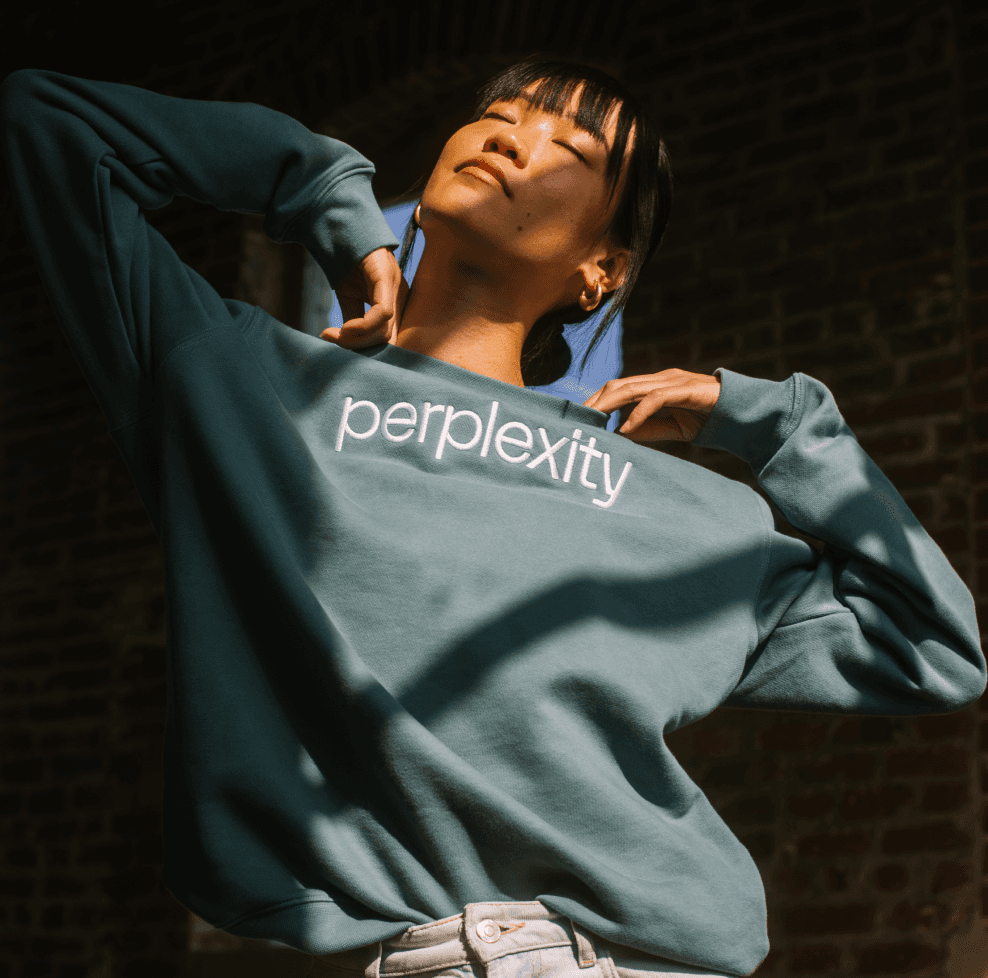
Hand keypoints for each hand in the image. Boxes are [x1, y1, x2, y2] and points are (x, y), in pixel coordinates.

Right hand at [320, 246, 409, 348]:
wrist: (340, 230)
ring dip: (355, 339)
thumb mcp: (349, 298)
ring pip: (384, 330)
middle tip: (333, 341)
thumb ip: (354, 320)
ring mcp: (396, 287)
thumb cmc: (346, 263)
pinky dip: (362, 326)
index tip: (339, 346)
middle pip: (388, 340)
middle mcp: (400, 297)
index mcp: (395, 303)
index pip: (389, 340)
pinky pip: (383, 312)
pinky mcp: (386, 277)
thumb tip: (349, 343)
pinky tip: (344, 327)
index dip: (366, 350)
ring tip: (332, 334)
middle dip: (359, 347)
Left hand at [583, 368, 720, 443]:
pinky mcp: (685, 389)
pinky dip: (638, 414)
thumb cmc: (709, 419)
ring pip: (631, 388)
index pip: (619, 389)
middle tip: (576, 419)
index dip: (598, 401)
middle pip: (618, 385)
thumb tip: (621, 434)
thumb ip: (649, 429)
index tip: (580, 418)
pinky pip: (655, 399)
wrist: (744, 413)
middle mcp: (661, 379)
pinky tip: (625, 428)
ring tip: (592, 421)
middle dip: (595, 401)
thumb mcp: (674, 428)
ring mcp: (673, 381)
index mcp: (656, 385)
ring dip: (608, 404)